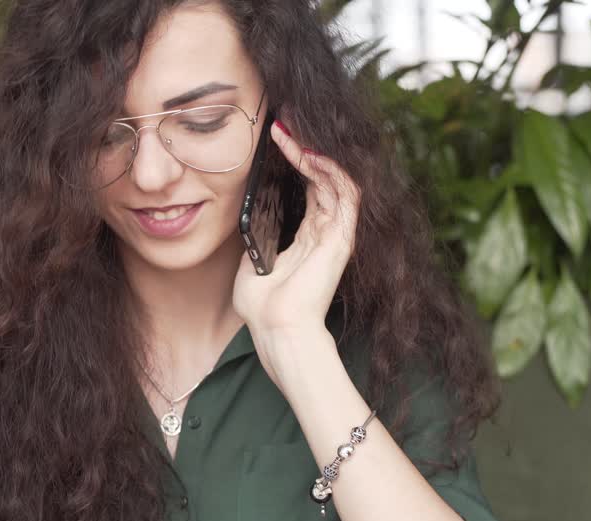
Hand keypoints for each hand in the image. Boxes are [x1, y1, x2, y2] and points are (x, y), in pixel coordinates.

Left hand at [232, 115, 361, 336]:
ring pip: (333, 177)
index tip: (275, 136)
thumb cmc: (264, 305)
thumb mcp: (253, 260)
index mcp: (308, 235)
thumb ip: (258, 236)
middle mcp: (326, 230)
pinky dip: (328, 169)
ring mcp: (336, 232)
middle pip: (322, 175)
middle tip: (282, 123)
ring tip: (289, 132)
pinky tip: (307, 153)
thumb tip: (246, 212)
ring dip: (312, 151)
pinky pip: (344, 191)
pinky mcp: (342, 236)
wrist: (277, 328)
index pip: (309, 185)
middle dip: (303, 146)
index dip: (295, 158)